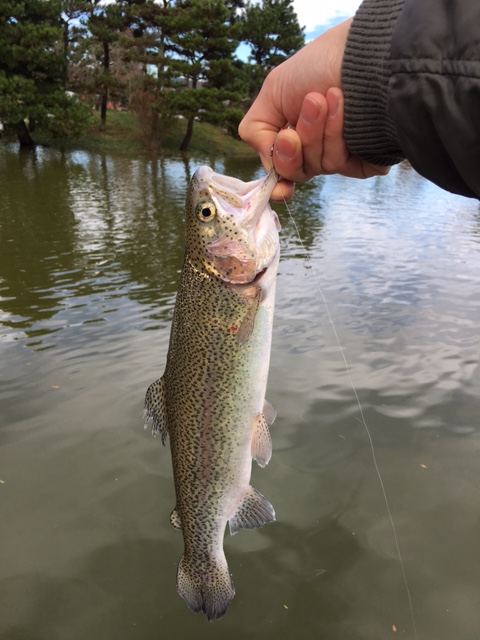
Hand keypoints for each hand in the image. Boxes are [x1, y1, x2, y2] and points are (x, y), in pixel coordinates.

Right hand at [238, 19, 388, 201]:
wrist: (361, 53)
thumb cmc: (317, 65)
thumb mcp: (272, 92)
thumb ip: (256, 131)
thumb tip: (269, 168)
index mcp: (294, 139)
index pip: (282, 174)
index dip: (279, 184)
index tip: (280, 183)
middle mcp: (317, 151)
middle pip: (296, 171)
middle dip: (295, 143)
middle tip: (308, 107)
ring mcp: (342, 156)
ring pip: (320, 166)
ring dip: (318, 130)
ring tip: (331, 95)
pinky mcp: (366, 159)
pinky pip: (343, 166)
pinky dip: (339, 137)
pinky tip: (348, 111)